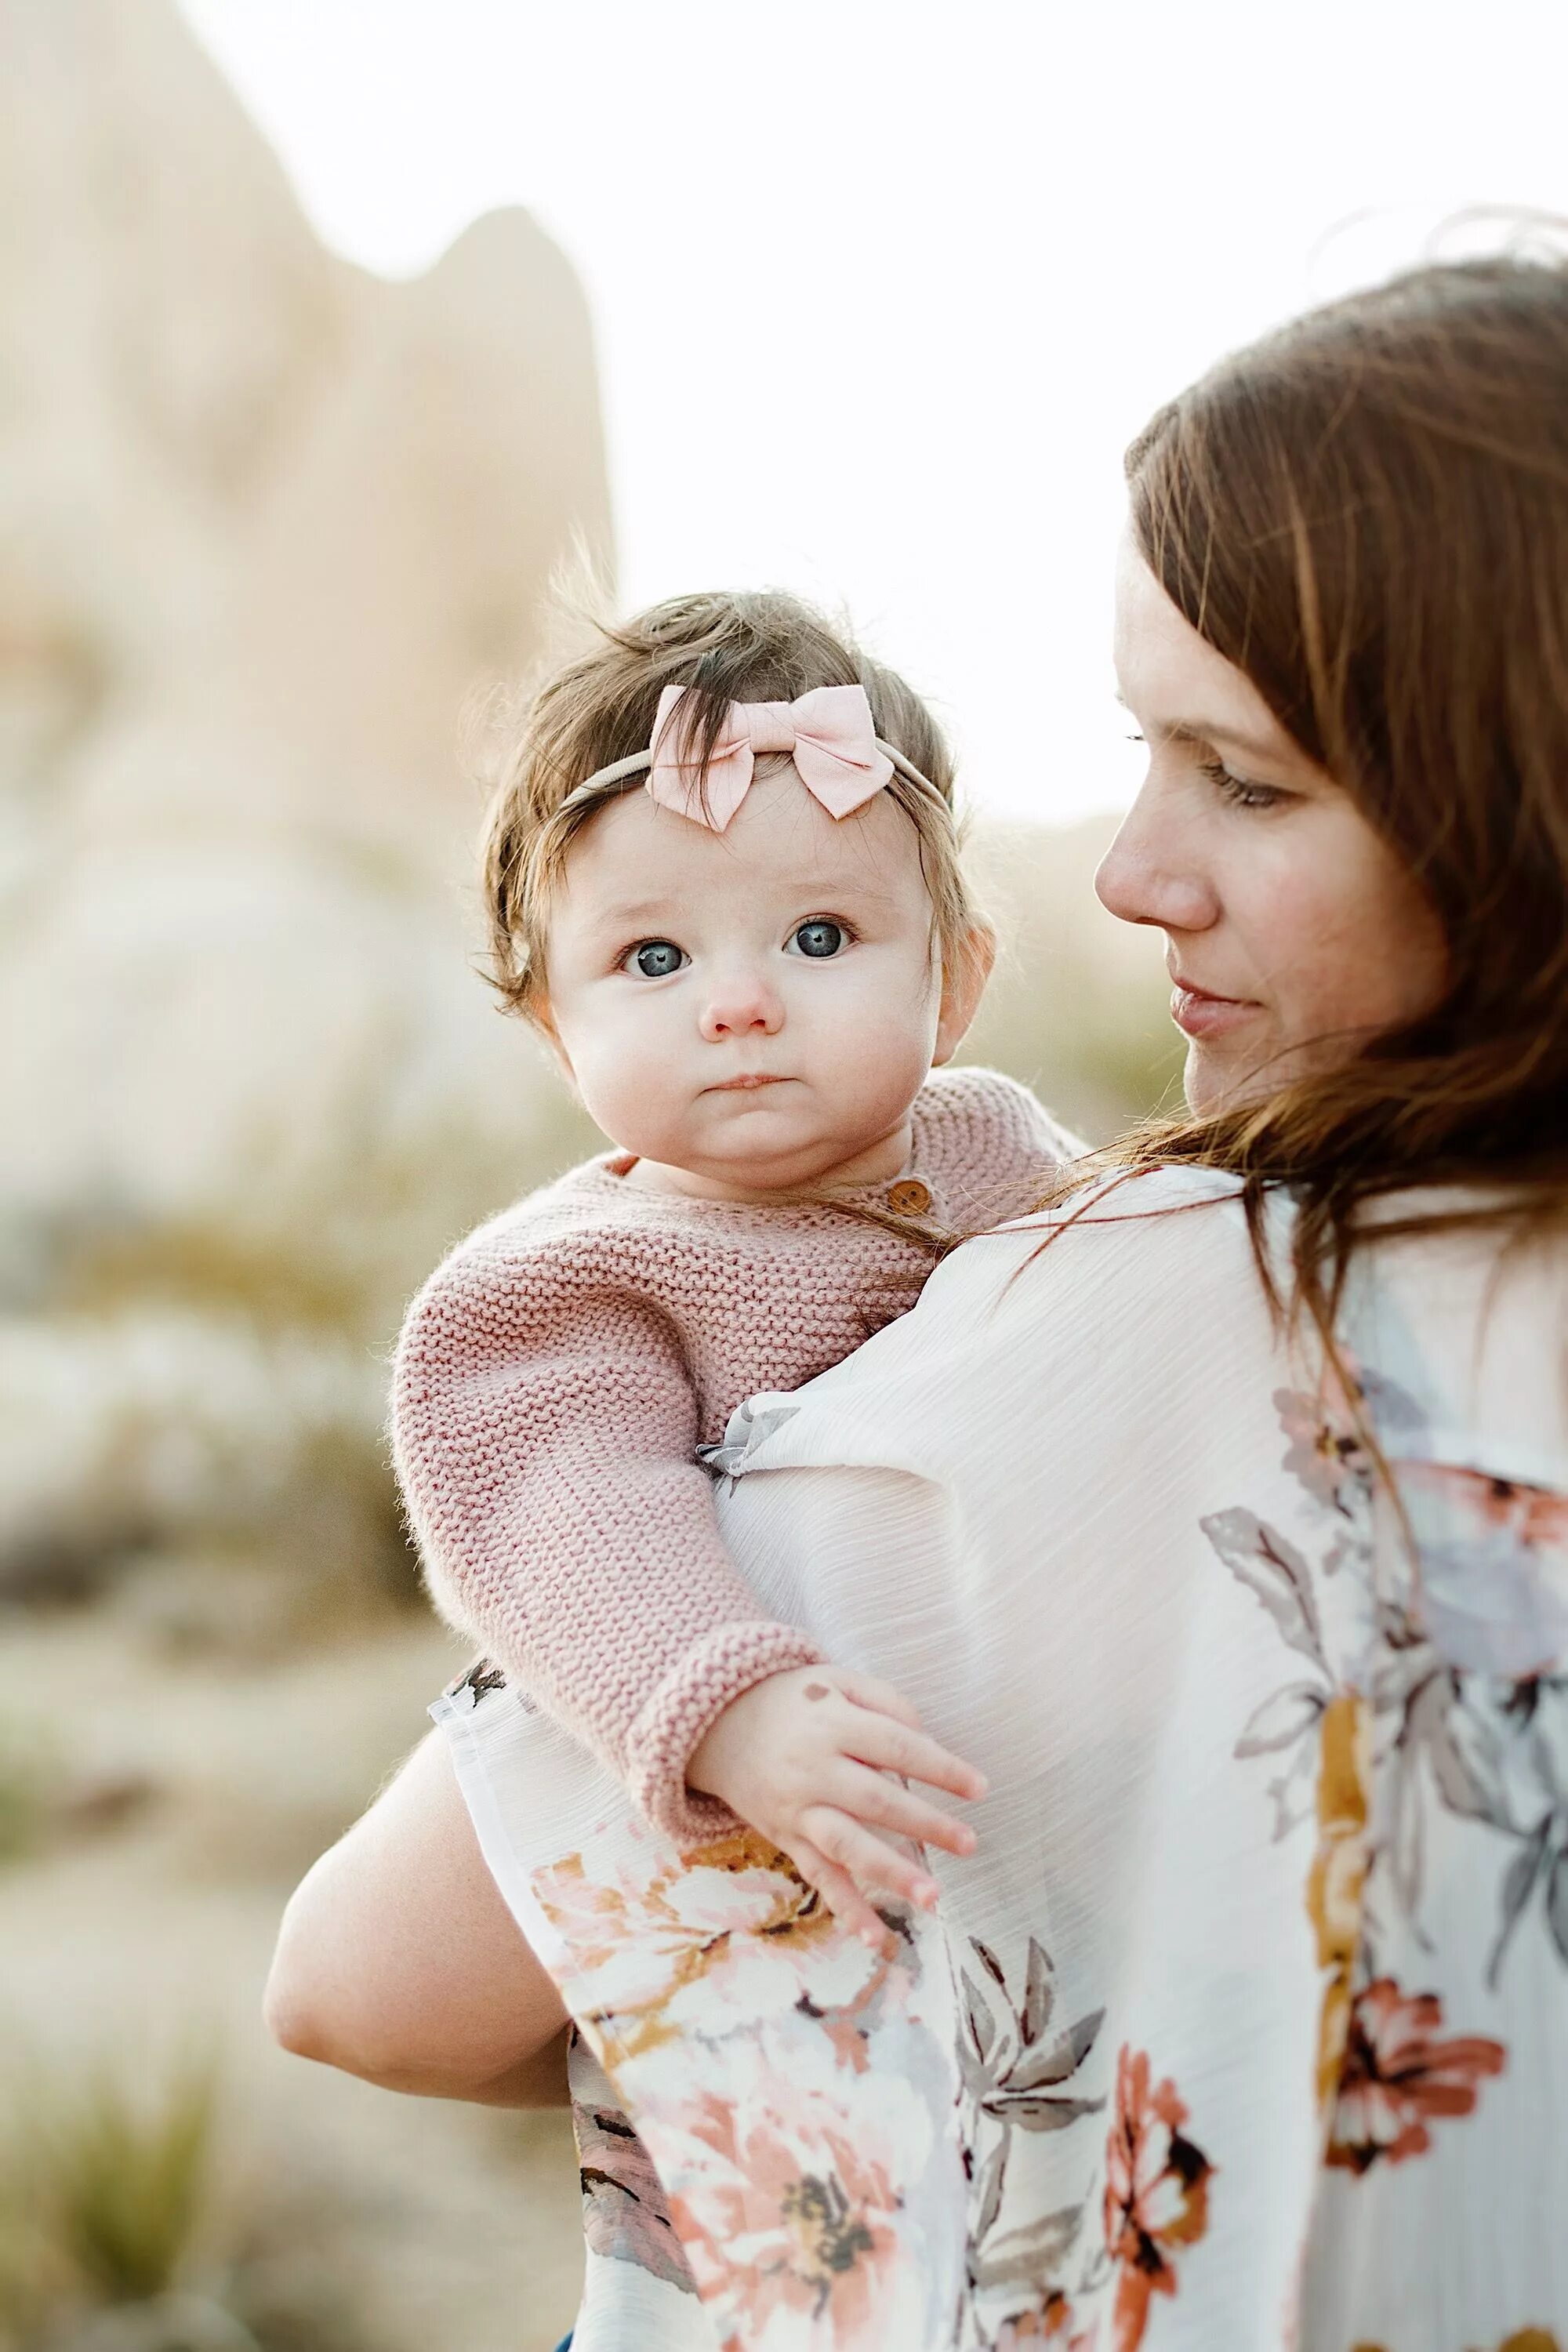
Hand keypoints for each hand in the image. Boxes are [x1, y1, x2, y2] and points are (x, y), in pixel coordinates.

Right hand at [686, 1666, 986, 1945]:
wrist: (717, 1724)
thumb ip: (886, 1703)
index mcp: (832, 1724)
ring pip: (847, 1845)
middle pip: (876, 1799)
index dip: (940, 1767)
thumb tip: (927, 1743)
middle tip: (969, 1844)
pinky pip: (818, 1875)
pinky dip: (845, 1907)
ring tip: (933, 1896)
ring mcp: (798, 1808)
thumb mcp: (837, 1681)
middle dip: (925, 1824)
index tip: (980, 1789)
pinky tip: (874, 1936)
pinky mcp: (787, 1837)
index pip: (896, 1745)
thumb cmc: (794, 1701)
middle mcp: (814, 1769)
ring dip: (891, 1873)